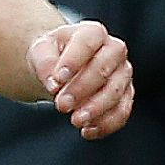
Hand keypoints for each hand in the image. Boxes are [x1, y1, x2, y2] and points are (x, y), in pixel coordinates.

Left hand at [28, 20, 133, 137]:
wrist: (61, 69)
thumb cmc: (52, 56)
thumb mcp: (40, 52)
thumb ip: (44, 62)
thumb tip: (53, 82)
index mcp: (92, 33)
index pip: (88, 41)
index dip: (73, 60)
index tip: (56, 80)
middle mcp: (113, 50)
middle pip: (104, 68)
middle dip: (82, 88)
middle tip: (61, 105)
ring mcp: (122, 73)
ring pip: (116, 91)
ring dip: (96, 108)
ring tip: (75, 121)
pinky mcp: (124, 95)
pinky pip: (122, 111)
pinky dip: (107, 124)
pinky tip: (87, 131)